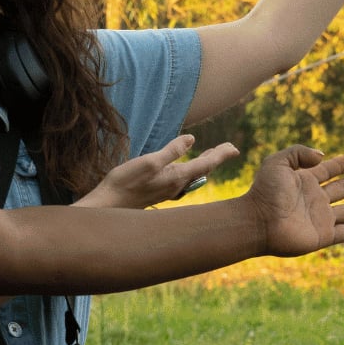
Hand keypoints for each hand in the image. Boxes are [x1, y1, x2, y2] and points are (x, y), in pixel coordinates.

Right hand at [77, 134, 240, 208]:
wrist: (108, 205)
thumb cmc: (126, 182)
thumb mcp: (149, 162)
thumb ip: (171, 151)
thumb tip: (192, 139)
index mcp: (176, 177)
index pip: (205, 164)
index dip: (221, 154)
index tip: (235, 148)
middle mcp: (176, 186)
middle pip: (202, 170)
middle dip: (216, 158)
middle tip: (230, 148)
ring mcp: (168, 190)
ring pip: (193, 175)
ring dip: (204, 163)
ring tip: (213, 154)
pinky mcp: (159, 192)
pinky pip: (182, 180)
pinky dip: (190, 170)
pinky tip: (187, 170)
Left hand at [243, 145, 343, 256]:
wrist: (258, 222)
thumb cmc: (265, 192)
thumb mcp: (277, 162)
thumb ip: (299, 152)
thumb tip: (322, 157)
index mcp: (304, 181)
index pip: (326, 170)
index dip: (339, 165)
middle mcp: (314, 199)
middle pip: (341, 189)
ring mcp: (320, 218)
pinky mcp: (323, 236)